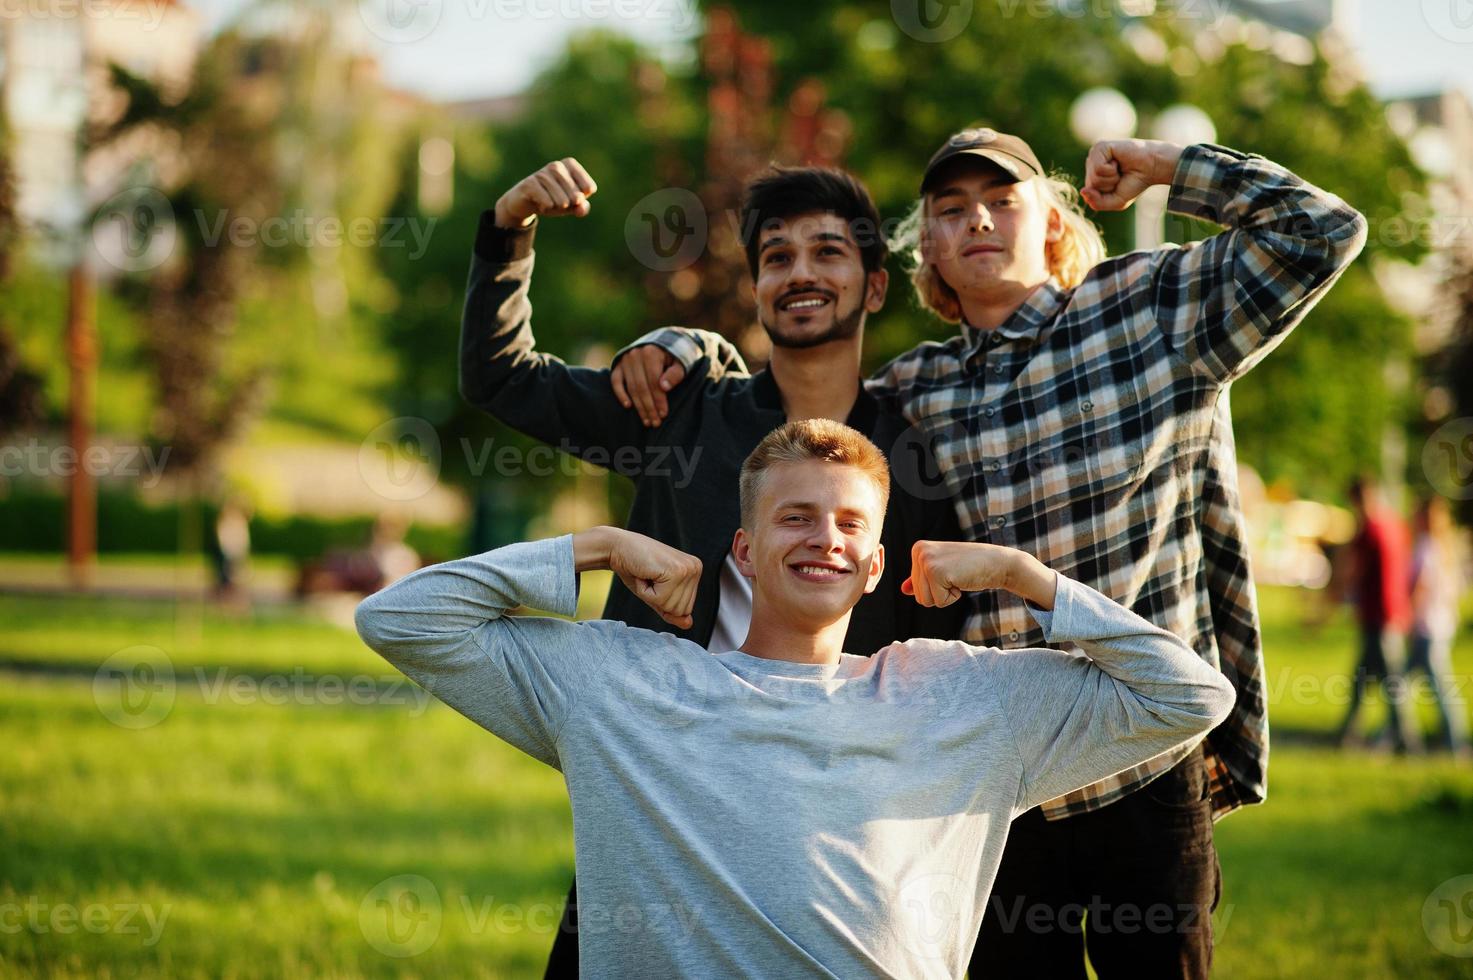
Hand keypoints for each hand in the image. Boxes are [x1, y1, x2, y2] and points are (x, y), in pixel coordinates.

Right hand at [494, 158, 597, 228]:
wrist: (526, 203)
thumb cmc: (552, 200)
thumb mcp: (569, 206)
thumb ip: (581, 208)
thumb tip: (582, 207)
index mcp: (570, 165)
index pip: (589, 187)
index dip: (583, 199)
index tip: (573, 198)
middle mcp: (556, 166)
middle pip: (576, 194)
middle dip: (572, 205)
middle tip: (562, 204)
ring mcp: (542, 173)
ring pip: (560, 196)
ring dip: (559, 205)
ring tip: (553, 205)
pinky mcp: (529, 183)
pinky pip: (545, 198)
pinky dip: (547, 205)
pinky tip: (543, 205)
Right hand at [573, 527, 701, 628]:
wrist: (617, 548)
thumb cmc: (636, 570)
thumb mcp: (656, 595)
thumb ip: (672, 611)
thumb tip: (689, 624)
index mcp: (694, 571)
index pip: (686, 609)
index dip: (663, 601)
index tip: (654, 581)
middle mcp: (695, 568)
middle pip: (681, 610)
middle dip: (658, 600)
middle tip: (649, 578)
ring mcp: (688, 569)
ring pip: (672, 607)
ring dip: (652, 596)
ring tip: (647, 576)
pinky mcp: (676, 571)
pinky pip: (661, 600)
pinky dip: (646, 592)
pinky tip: (645, 574)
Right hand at [611, 345, 684, 427]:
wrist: (666, 340)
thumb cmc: (677, 355)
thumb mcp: (682, 362)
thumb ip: (675, 374)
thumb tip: (664, 387)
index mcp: (651, 353)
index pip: (654, 382)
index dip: (659, 400)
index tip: (663, 414)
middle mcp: (635, 354)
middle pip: (641, 387)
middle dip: (648, 407)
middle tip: (654, 423)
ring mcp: (625, 359)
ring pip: (631, 387)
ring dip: (638, 406)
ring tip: (646, 420)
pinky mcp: (619, 363)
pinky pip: (616, 381)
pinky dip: (620, 394)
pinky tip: (628, 406)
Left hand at [902, 540, 1055, 610]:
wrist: (996, 563)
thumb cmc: (970, 567)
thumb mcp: (943, 570)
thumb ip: (922, 579)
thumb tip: (903, 590)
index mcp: (918, 549)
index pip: (915, 587)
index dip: (935, 588)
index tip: (950, 572)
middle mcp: (918, 551)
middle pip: (918, 596)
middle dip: (939, 593)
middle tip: (956, 575)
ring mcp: (926, 560)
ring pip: (925, 601)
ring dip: (945, 596)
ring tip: (957, 578)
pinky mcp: (936, 572)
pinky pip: (938, 602)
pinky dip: (952, 598)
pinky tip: (961, 580)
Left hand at [1080, 139, 1182, 211]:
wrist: (1152, 167)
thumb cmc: (1134, 183)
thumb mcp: (1115, 201)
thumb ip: (1097, 203)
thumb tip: (1083, 191)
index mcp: (1092, 176)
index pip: (1088, 194)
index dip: (1105, 195)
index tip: (1118, 184)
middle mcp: (1091, 164)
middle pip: (1090, 186)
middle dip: (1108, 186)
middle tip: (1120, 176)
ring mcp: (1094, 154)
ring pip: (1093, 178)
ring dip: (1111, 178)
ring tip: (1119, 168)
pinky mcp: (1100, 147)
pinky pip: (1098, 168)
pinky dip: (1111, 170)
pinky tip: (1118, 161)